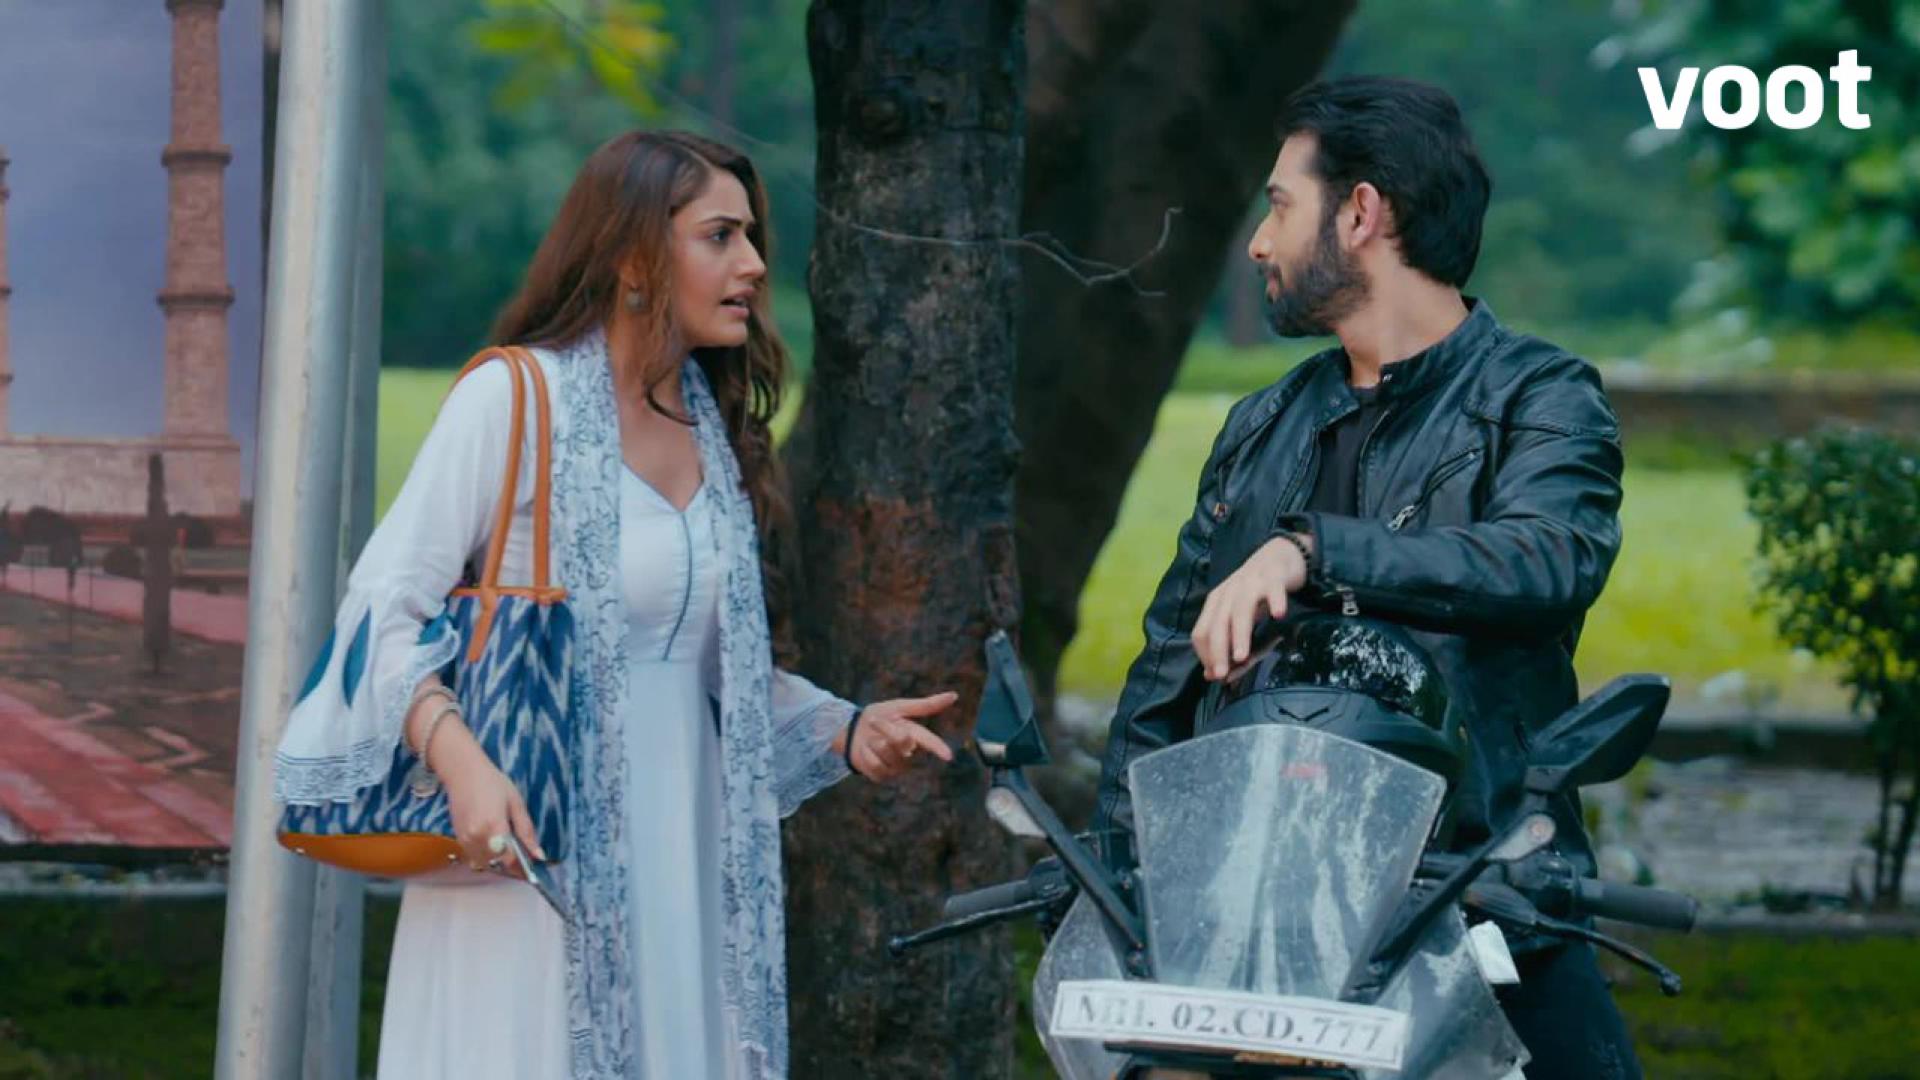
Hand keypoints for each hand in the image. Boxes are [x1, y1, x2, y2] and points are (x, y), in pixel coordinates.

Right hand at [432, 721, 542, 876]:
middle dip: (513, 867)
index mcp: (494, 826)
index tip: (534, 870)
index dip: (523, 868)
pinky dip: (488, 857)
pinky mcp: (459, 839)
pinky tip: (498, 846)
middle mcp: (477, 837)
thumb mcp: (516, 804)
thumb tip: (539, 855)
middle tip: (526, 862)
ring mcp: (465, 839)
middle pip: (498, 865)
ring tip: (513, 854)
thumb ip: (527, 831)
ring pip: (486, 864)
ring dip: (500, 864)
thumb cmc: (492, 783)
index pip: (510, 859)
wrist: (463, 772)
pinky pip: (476, 857)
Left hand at [845, 692, 957, 781]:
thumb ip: (925, 705)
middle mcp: (910, 754)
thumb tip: (954, 695)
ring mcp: (897, 767)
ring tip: (872, 740)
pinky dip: (866, 754)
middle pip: (901, 740)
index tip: (948, 756)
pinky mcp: (882, 776)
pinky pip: (875, 765)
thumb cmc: (879, 716)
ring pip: (886, 752)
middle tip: (875, 723)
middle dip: (885, 728)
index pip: (929, 741)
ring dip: (873, 742)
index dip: (938, 748)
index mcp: (916, 735)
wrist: (853, 730)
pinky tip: (866, 752)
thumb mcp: (899, 707)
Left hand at [1191, 535, 1309, 680]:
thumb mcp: (1239, 616)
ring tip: (1241, 657)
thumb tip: (1213, 675)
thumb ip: (1227, 642)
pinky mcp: (1274, 577)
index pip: (1201, 632)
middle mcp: (1229, 592)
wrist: (1279, 555)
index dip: (1206, 655)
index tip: (1215, 676)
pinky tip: (1279, 615)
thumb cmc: (1256, 592)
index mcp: (1216, 603)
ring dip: (1239, 634)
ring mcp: (1251, 583)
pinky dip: (1275, 601)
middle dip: (1218, 651)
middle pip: (1217, 624)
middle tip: (1222, 675)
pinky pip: (1273, 590)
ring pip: (1241, 610)